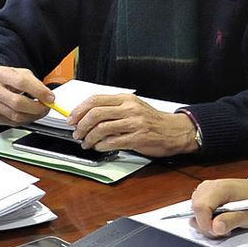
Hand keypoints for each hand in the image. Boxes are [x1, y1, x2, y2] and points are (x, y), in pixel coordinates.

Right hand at [0, 65, 54, 124]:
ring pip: (15, 116)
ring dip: (32, 116)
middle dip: (36, 108)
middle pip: (17, 103)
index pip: (22, 82)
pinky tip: (26, 114)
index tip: (50, 98)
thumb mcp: (19, 73)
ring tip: (38, 111)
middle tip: (46, 107)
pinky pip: (11, 123)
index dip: (39, 92)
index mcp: (0, 74)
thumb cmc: (4, 78)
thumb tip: (48, 98)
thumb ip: (34, 84)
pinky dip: (23, 120)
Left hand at [70, 94, 196, 156]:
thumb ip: (114, 109)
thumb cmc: (153, 121)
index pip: (96, 100)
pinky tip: (99, 147)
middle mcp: (129, 109)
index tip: (72, 118)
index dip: (80, 110)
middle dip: (81, 125)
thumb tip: (88, 116)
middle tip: (76, 133)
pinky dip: (101, 146)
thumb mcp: (134, 108)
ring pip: (101, 129)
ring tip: (86, 143)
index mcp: (126, 99)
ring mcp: (134, 123)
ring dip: (89, 138)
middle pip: (95, 114)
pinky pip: (113, 142)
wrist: (176, 131)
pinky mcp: (138, 138)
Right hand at [189, 174, 247, 237]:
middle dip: (206, 224)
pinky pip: (197, 211)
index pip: (200, 207)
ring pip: (194, 212)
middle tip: (223, 228)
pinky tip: (219, 218)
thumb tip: (215, 228)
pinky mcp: (203, 194)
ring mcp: (204, 189)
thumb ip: (231, 221)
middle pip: (195, 210)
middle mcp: (209, 186)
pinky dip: (206, 219)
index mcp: (221, 188)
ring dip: (206, 223)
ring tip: (223, 223)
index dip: (205, 223)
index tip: (217, 231)